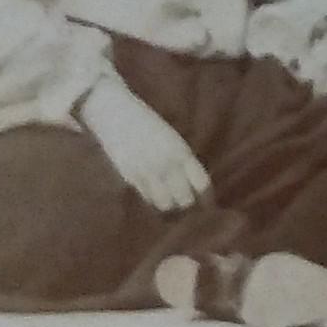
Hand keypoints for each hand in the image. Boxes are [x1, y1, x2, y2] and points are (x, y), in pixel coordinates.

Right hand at [80, 78, 211, 213]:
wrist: (116, 115)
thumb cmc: (148, 124)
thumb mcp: (172, 139)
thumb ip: (183, 161)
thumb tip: (194, 185)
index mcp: (182, 152)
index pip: (202, 184)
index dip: (207, 199)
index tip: (209, 206)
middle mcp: (167, 164)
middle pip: (185, 200)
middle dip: (189, 207)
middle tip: (189, 211)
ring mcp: (148, 173)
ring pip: (165, 205)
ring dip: (170, 209)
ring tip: (172, 208)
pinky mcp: (130, 178)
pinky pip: (147, 199)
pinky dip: (153, 203)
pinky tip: (155, 200)